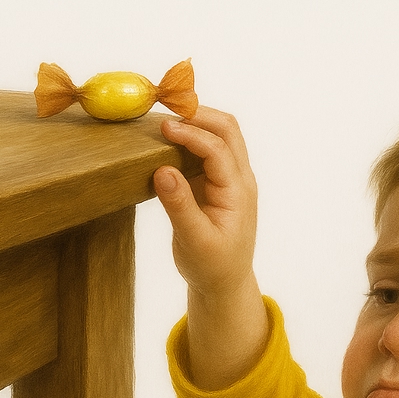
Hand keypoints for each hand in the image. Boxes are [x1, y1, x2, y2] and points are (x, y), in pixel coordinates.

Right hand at [154, 107, 268, 388]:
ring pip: (218, 134)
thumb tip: (163, 170)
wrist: (223, 283)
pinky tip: (162, 140)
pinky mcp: (213, 181)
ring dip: (193, 122)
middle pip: (226, 128)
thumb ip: (180, 206)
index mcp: (238, 193)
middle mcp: (238, 179)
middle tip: (162, 114)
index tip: (163, 128)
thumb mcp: (194, 242)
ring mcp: (227, 178)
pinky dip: (186, 137)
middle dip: (196, 115)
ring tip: (160, 122)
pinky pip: (204, 148)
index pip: (218, 149)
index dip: (191, 134)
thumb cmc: (211, 267)